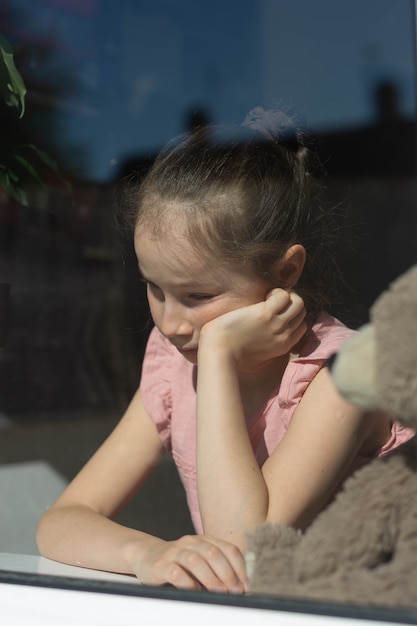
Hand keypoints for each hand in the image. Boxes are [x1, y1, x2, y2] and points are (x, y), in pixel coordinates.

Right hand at [132, 534, 247, 592]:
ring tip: (220, 593)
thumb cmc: (180, 563)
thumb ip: (218, 569)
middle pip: (213, 553)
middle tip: (235, 591)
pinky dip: (187, 583)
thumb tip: (240, 587)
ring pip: (195, 560)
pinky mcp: (161, 565)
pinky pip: (175, 572)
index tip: (247, 585)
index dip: (240, 567)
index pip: (228, 549)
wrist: (148, 556)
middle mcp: (191, 542)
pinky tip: (194, 592)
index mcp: (205, 540)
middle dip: (228, 574)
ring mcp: (175, 552)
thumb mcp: (201, 561)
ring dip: (211, 578)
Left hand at [199, 289, 306, 371]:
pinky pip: (283, 296)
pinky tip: (264, 296)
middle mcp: (284, 335)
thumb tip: (269, 346)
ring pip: (298, 302)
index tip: (279, 311)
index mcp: (283, 347)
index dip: (293, 315)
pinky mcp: (265, 313)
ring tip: (270, 298)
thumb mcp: (256, 361)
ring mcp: (276, 324)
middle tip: (274, 302)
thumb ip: (267, 355)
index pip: (301, 326)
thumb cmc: (231, 356)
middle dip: (290, 303)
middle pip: (301, 313)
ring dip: (286, 295)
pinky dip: (277, 292)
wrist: (219, 351)